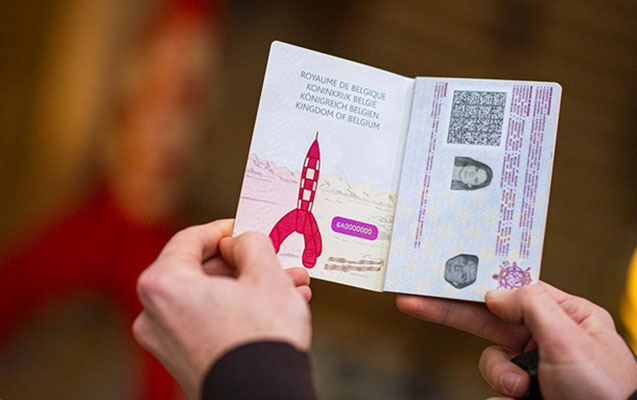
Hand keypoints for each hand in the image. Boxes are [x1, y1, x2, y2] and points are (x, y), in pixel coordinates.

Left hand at [133, 219, 311, 398]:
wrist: (264, 398)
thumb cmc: (261, 338)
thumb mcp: (266, 274)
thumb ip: (251, 243)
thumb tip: (241, 242)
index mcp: (163, 284)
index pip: (189, 239)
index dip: (222, 229)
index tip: (244, 226)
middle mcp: (154, 313)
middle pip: (202, 271)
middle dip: (246, 264)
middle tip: (276, 258)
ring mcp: (166, 342)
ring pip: (212, 298)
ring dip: (250, 287)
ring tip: (291, 285)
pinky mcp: (184, 361)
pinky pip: (211, 321)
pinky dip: (240, 310)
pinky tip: (278, 307)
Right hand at [396, 282, 636, 399]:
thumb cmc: (608, 392)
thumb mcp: (570, 337)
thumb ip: (531, 304)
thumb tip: (495, 294)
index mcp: (564, 315)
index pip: (509, 291)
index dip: (474, 284)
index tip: (443, 278)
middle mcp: (547, 339)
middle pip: (488, 320)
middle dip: (452, 314)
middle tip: (414, 302)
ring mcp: (534, 368)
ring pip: (491, 361)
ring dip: (500, 377)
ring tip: (521, 391)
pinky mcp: (524, 394)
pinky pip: (495, 389)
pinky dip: (502, 398)